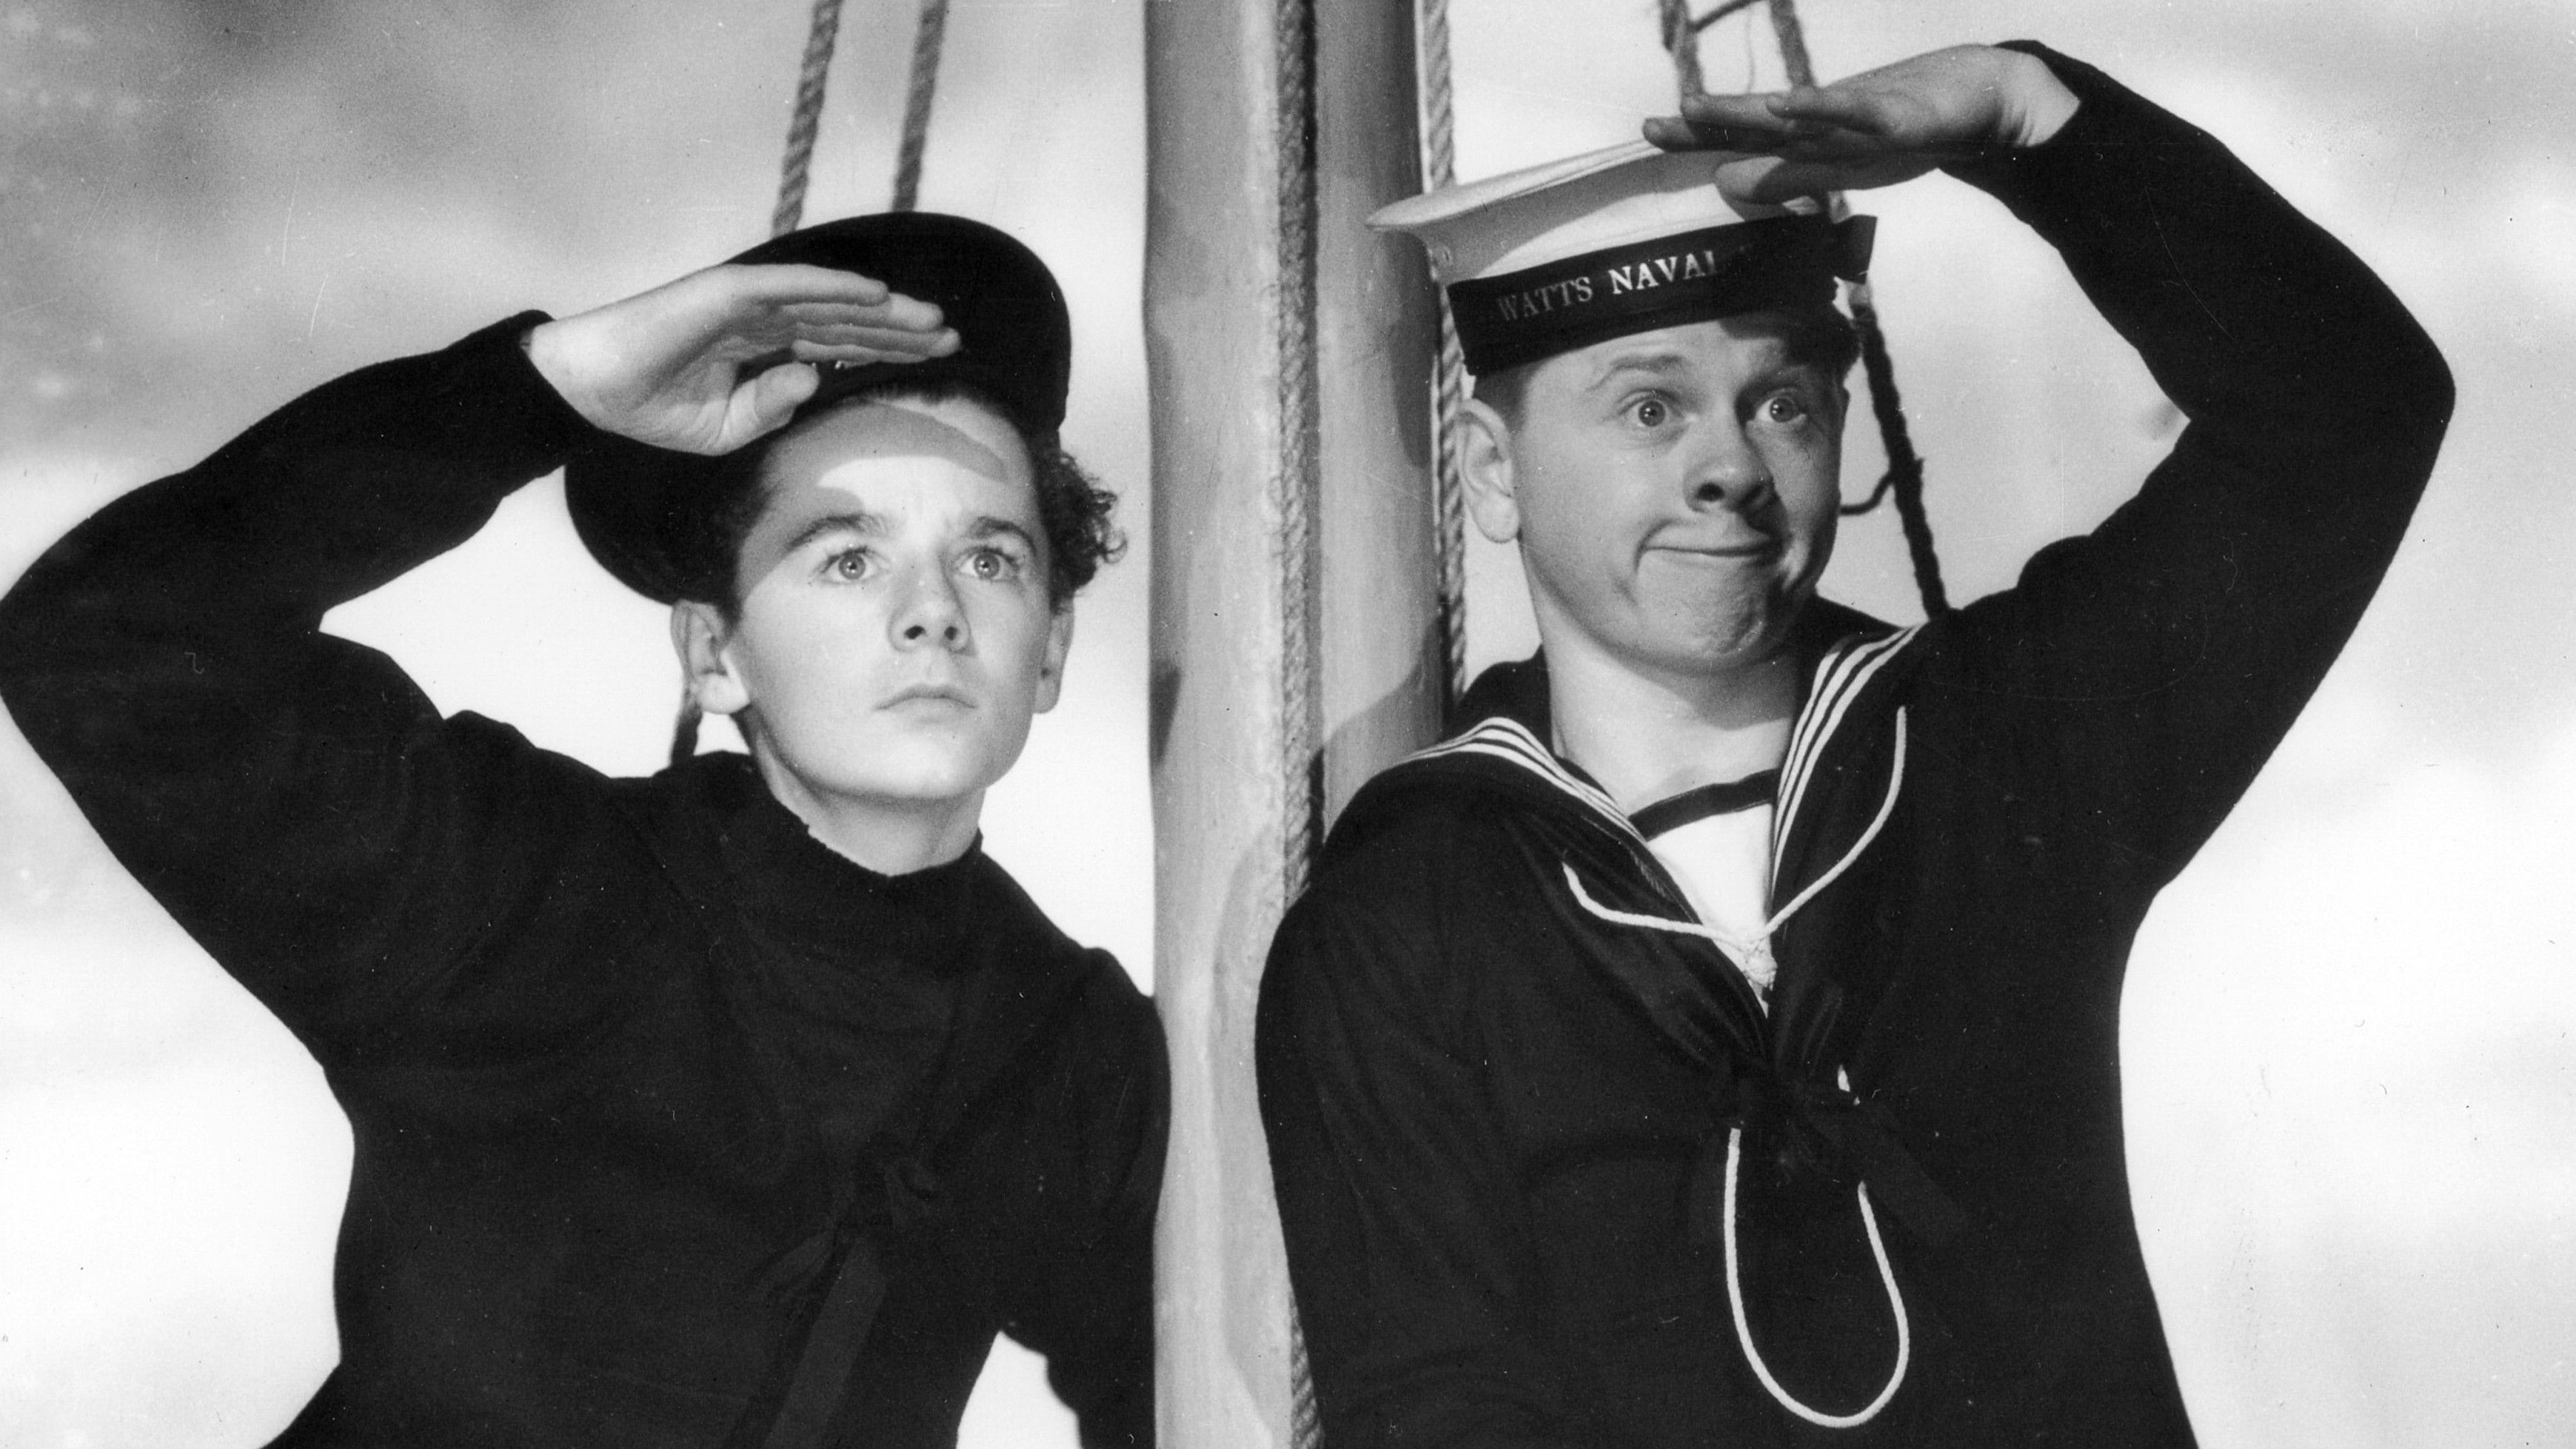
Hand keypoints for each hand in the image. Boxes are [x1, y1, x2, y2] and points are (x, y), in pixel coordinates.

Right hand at [526, 264, 959, 454]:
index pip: (842, 348)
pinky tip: (875, 294)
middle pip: (849, 323)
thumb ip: (772, 407)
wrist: (592, 392)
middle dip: (902, 331)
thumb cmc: (651, 407)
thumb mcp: (726, 428)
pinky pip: (792, 286)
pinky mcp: (729, 292)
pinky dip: (834, 286)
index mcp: (768, 350)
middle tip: (953, 339)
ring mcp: (749, 302)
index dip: (889, 350)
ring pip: (830, 302)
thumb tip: (813, 381)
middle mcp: (766, 320)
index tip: (936, 359)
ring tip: (931, 319)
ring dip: (883, 309)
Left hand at [1641, 45, 2077, 204]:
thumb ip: (1786, 175)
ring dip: (1743, 112)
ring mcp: (1856, 118)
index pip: (1743, 139)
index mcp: (1811, 138)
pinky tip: (1785, 104)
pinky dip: (1817, 109)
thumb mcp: (1840, 165)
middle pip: (1753, 125)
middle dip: (1703, 126)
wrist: (1984, 97)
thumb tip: (1727, 183)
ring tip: (1696, 108)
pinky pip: (1850, 114)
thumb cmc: (1908, 129)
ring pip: (1790, 117)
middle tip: (1651, 126)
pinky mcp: (1893, 117)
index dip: (1697, 138)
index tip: (1648, 135)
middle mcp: (1824, 124)